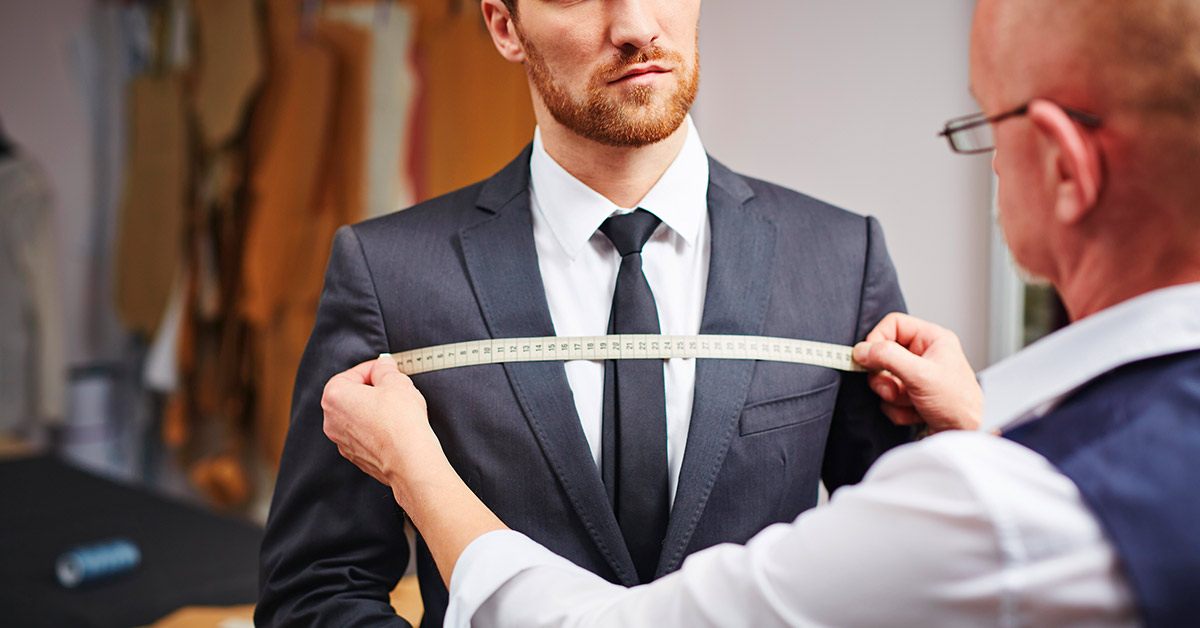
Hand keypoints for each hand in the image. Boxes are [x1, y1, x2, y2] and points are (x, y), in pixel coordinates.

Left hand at [322, 356, 449, 507]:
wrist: (409, 461)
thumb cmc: (401, 421)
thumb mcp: (396, 382)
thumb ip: (385, 368)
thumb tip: (383, 364)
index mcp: (334, 395)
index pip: (354, 373)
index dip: (375, 369)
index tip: (390, 370)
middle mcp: (331, 419)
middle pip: (353, 395)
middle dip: (374, 390)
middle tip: (396, 389)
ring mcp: (341, 441)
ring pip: (358, 416)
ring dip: (375, 410)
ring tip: (399, 410)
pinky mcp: (355, 456)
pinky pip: (364, 435)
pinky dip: (377, 429)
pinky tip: (396, 428)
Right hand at [852, 312, 981, 433]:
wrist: (967, 436)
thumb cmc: (958, 403)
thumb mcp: (921, 375)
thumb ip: (888, 357)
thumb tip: (861, 350)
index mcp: (931, 339)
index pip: (893, 324)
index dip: (877, 339)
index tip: (868, 358)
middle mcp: (923, 354)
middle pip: (883, 354)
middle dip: (885, 377)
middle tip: (894, 388)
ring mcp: (916, 376)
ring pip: (883, 379)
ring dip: (891, 396)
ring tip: (911, 402)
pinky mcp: (911, 396)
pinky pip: (888, 398)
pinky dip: (898, 409)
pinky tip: (915, 413)